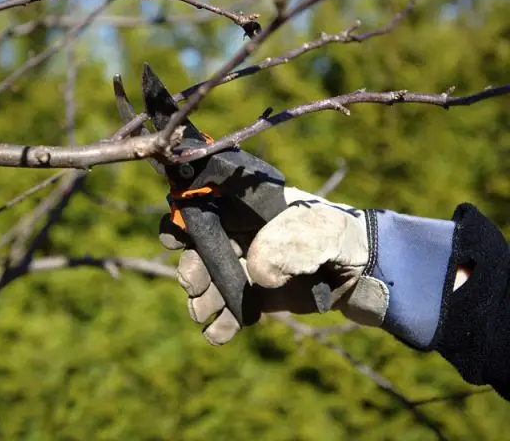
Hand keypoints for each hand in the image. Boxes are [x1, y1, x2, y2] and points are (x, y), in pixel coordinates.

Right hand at [159, 188, 388, 344]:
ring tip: (206, 314)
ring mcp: (247, 266)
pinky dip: (220, 323)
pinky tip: (220, 335)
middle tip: (195, 287)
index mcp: (251, 208)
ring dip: (202, 300)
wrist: (367, 274)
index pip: (206, 207)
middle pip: (200, 248)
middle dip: (192, 268)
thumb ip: (287, 244)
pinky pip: (228, 308)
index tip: (174, 239)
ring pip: (209, 282)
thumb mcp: (321, 233)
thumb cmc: (343, 240)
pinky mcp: (256, 295)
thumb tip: (257, 275)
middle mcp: (243, 234)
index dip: (183, 220)